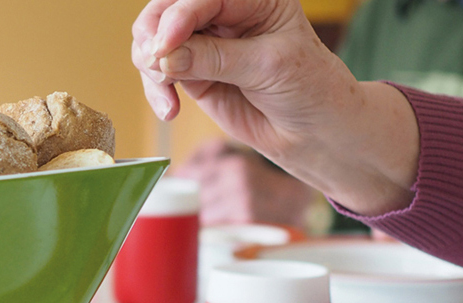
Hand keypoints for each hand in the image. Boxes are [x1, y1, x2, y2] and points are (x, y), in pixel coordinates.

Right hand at [131, 0, 419, 215]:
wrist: (312, 130)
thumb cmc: (307, 88)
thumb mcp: (268, 66)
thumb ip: (215, 59)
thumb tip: (165, 57)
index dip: (178, 17)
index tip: (164, 47)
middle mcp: (223, 12)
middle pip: (167, 9)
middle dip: (153, 36)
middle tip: (153, 65)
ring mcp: (204, 41)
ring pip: (153, 39)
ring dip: (150, 66)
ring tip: (166, 94)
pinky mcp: (191, 71)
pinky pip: (156, 72)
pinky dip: (155, 90)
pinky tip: (170, 110)